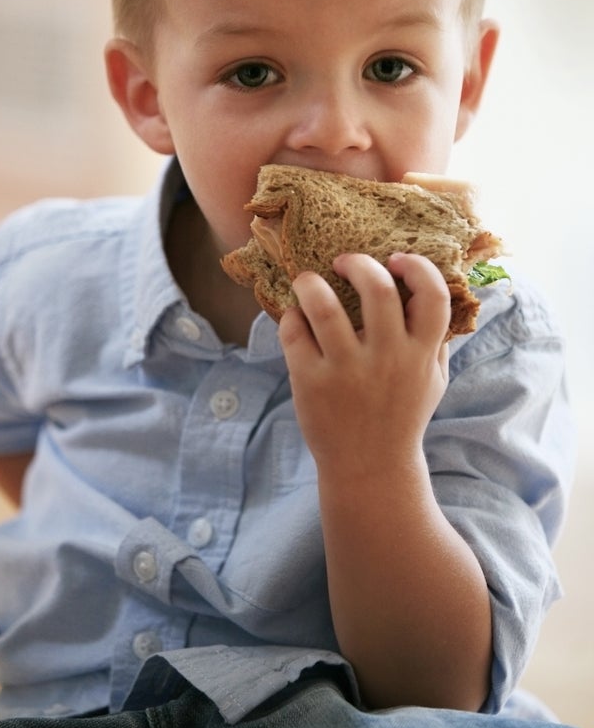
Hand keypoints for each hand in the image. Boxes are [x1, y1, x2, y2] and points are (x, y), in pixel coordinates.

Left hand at [279, 252, 449, 476]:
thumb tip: (434, 290)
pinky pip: (294, 333)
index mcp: (420, 353)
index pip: (433, 295)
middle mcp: (388, 358)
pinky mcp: (312, 383)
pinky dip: (290, 317)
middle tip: (343, 262)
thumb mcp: (433, 380)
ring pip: (324, 306)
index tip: (395, 259)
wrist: (370, 468)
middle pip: (378, 288)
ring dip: (310, 283)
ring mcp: (348, 371)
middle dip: (358, 263)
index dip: (416, 267)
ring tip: (307, 281)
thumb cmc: (402, 415)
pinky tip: (295, 319)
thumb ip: (436, 339)